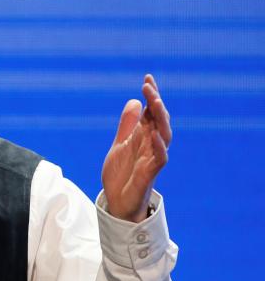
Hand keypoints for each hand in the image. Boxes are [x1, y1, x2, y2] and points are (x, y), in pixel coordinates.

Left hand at [102, 74, 171, 222]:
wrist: (117, 202)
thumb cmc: (122, 174)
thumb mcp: (119, 145)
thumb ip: (127, 125)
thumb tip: (134, 101)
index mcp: (143, 137)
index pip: (151, 113)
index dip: (151, 95)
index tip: (147, 77)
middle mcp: (151, 146)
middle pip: (159, 120)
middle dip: (155, 102)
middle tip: (148, 85)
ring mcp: (152, 159)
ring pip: (164, 136)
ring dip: (160, 118)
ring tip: (154, 101)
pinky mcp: (149, 174)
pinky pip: (160, 159)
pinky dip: (159, 147)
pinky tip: (154, 134)